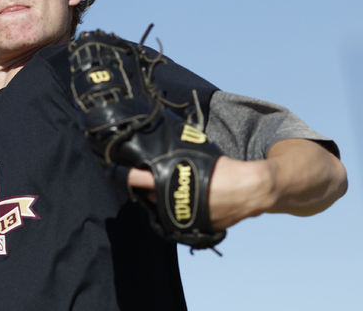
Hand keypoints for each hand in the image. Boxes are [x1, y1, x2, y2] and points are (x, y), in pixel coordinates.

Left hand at [128, 157, 269, 229]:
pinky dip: (175, 211)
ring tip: (162, 188)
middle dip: (146, 187)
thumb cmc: (224, 168)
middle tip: (143, 177)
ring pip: (161, 209)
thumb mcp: (197, 154)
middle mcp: (173, 202)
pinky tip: (178, 201)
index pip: (139, 180)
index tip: (116, 170)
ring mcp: (182, 217)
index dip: (127, 175)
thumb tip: (161, 140)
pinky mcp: (194, 227)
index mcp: (171, 182)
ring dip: (159, 200)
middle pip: (149, 195)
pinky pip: (177, 219)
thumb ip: (177, 152)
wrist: (250, 190)